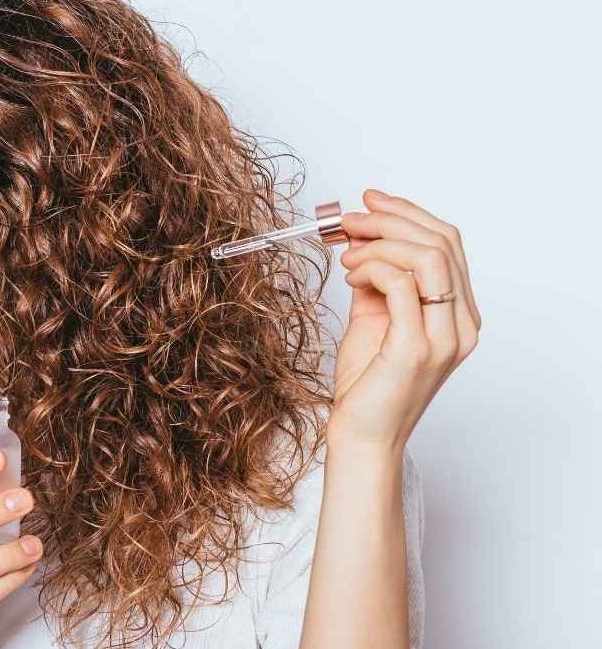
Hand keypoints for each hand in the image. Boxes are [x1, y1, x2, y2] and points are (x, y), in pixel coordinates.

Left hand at [328, 189, 481, 452]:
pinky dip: (373, 267)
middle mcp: (461, 324)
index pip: (447, 244)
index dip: (408, 213)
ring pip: (428, 257)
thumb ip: (378, 281)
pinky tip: (351, 274)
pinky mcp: (417, 347)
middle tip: (350, 218)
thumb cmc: (367, 384)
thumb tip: (363, 241)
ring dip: (381, 241)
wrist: (362, 435)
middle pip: (441, 243)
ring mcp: (444, 337)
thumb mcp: (373, 319)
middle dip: (391, 219)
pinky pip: (402, 285)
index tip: (370, 201)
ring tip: (347, 251)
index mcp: (458, 315)